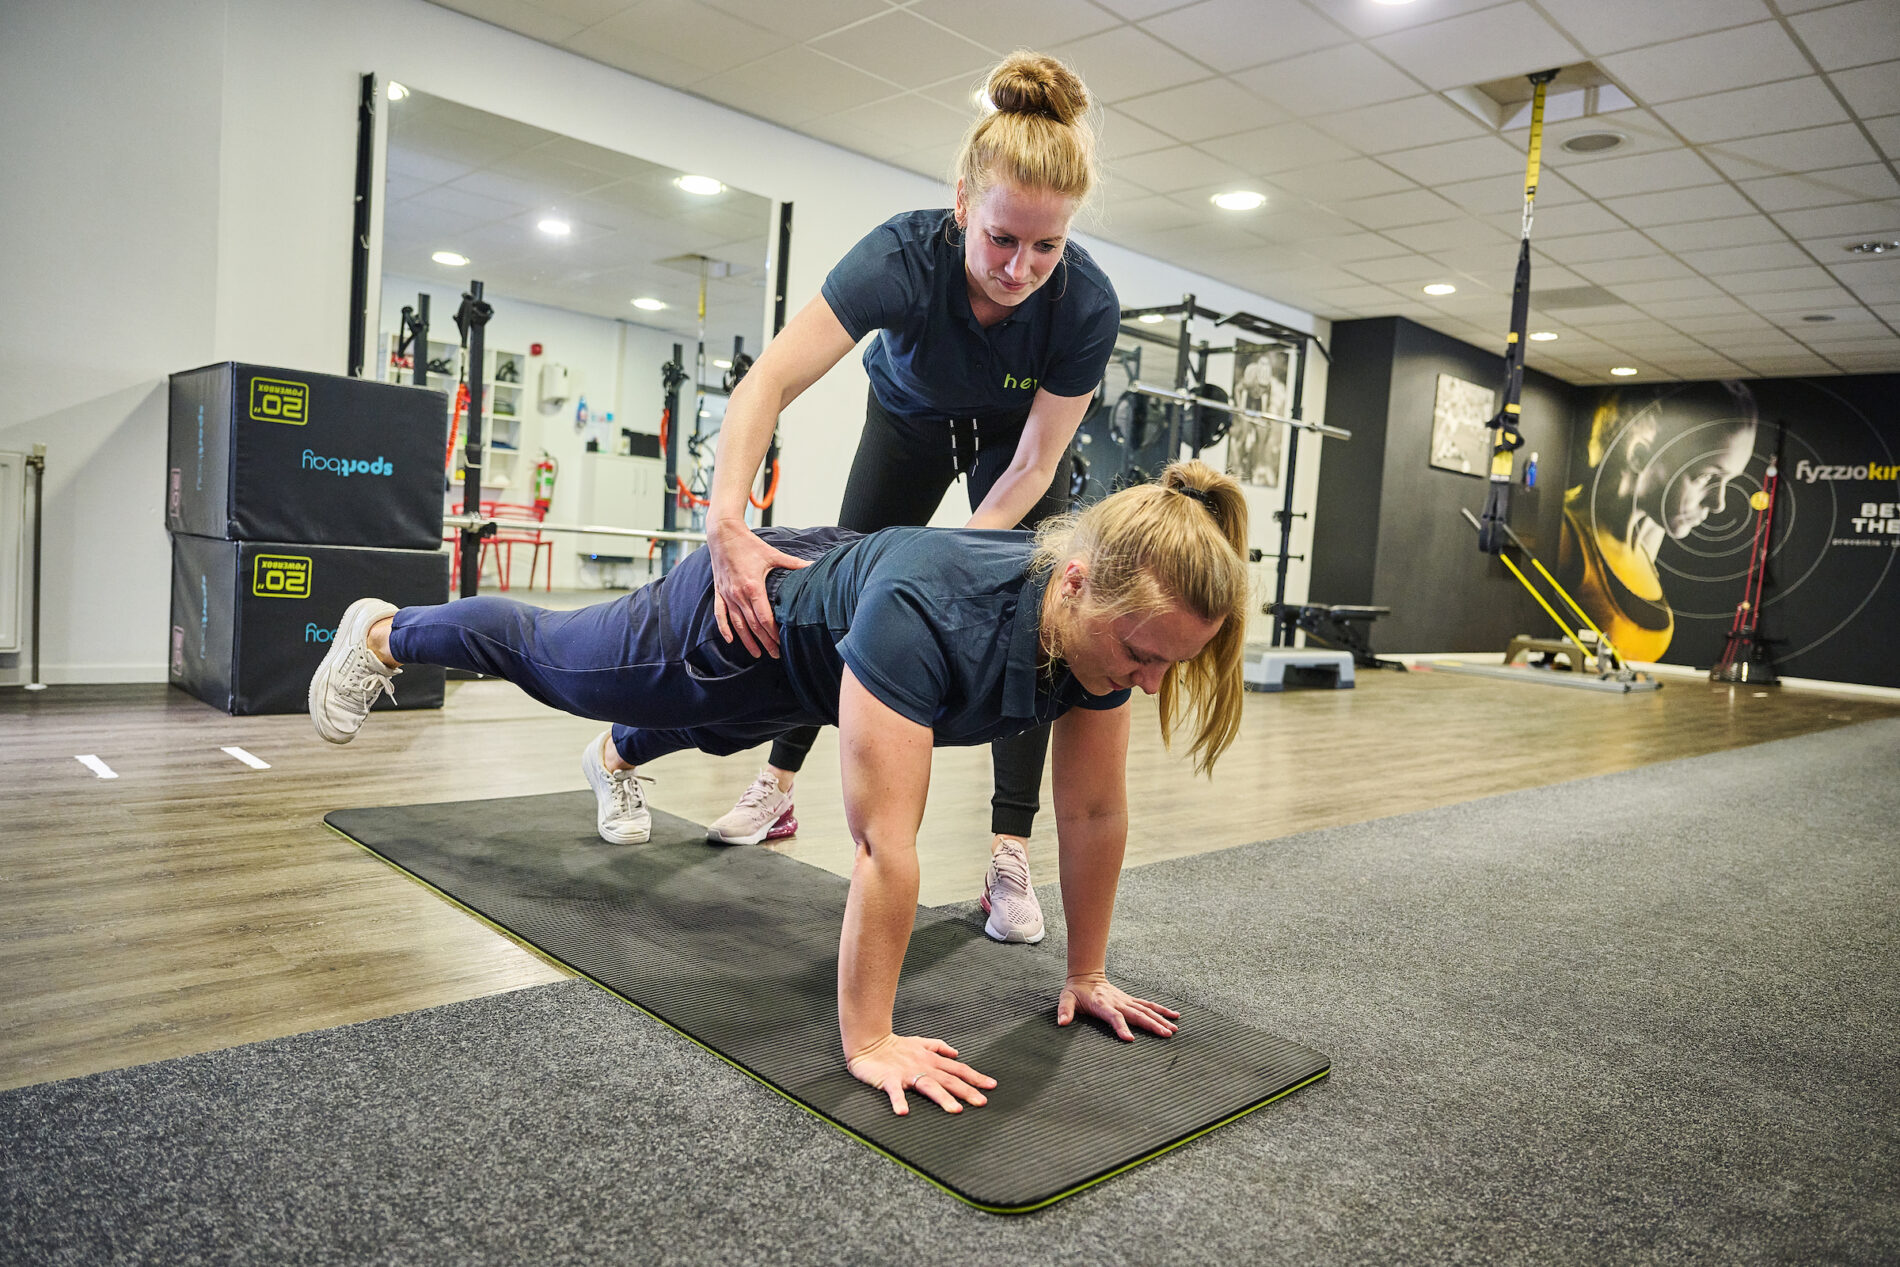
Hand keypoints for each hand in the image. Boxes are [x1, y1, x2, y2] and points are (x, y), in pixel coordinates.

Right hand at [706, 518, 809, 658]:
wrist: (723, 534)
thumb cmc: (748, 544)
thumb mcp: (772, 554)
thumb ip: (793, 563)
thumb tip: (812, 566)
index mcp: (753, 586)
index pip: (764, 617)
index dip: (772, 632)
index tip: (781, 642)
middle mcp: (738, 594)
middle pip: (752, 625)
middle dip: (764, 641)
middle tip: (775, 654)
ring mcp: (727, 594)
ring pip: (737, 624)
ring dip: (747, 640)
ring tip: (757, 653)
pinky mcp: (719, 592)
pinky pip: (720, 614)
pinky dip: (724, 629)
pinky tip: (730, 640)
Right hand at [846, 1033, 996, 1115]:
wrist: (868, 1042)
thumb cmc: (894, 1046)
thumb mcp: (920, 1042)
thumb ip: (938, 1047)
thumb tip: (956, 1053)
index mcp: (931, 1060)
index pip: (958, 1069)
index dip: (975, 1077)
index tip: (991, 1086)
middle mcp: (923, 1066)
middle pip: (949, 1080)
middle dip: (966, 1091)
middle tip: (982, 1102)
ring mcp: (907, 1074)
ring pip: (929, 1085)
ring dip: (942, 1097)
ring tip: (955, 1110)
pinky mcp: (889, 1079)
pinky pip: (895, 1092)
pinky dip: (899, 1101)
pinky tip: (903, 1112)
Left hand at [1057, 972, 1180, 1040]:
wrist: (1086, 976)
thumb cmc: (1076, 991)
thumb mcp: (1066, 999)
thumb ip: (1064, 1011)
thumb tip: (1061, 1023)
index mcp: (1103, 1005)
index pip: (1114, 1017)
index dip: (1121, 1027)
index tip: (1130, 1039)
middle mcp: (1118, 1003)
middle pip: (1137, 1015)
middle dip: (1152, 1025)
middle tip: (1166, 1035)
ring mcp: (1126, 1001)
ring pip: (1147, 1010)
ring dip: (1161, 1019)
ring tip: (1174, 1029)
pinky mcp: (1131, 1001)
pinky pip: (1149, 1006)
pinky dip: (1162, 1010)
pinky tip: (1175, 1016)